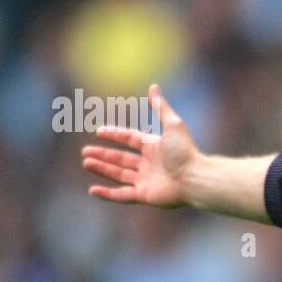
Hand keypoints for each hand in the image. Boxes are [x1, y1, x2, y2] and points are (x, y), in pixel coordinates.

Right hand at [81, 84, 200, 207]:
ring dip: (102, 169)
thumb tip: (153, 86)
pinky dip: (107, 194)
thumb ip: (160, 107)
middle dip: (104, 155)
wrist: (195, 178)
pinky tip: (92, 190)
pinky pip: (122, 195)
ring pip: (119, 175)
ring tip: (86, 163)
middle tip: (85, 152)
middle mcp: (150, 164)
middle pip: (122, 159)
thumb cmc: (185, 152)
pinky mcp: (145, 196)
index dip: (115, 135)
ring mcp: (147, 181)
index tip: (98, 131)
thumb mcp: (172, 124)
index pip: (130, 139)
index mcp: (155, 147)